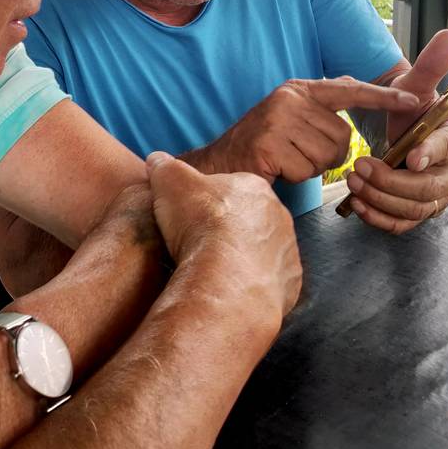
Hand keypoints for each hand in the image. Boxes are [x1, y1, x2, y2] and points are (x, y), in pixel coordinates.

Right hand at [146, 152, 301, 319]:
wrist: (226, 280)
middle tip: (200, 243)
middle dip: (228, 228)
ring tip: (213, 269)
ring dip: (242, 257)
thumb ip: (164, 167)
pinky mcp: (289, 282)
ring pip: (262, 250)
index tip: (190, 214)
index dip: (206, 201)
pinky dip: (252, 283)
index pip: (230, 188)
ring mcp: (287, 250)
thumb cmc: (200, 225)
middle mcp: (278, 215)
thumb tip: (157, 160)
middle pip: (249, 219)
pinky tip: (231, 288)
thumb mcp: (169, 183)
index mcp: (254, 187)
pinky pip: (271, 280)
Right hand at [207, 78, 418, 182]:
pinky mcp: (268, 144)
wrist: (219, 162)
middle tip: (298, 154)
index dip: (383, 97)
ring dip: (310, 167)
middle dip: (327, 155)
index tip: (414, 100)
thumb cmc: (262, 144)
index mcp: (299, 89)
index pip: (349, 90)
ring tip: (285, 160)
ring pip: (327, 156)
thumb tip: (352, 84)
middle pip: (342, 136)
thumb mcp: (292, 116)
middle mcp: (289, 98)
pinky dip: (294, 176)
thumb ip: (322, 103)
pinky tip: (275, 168)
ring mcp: (276, 120)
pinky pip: (306, 169)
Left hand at [344, 29, 447, 232]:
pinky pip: (404, 223)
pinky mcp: (420, 211)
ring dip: (381, 199)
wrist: (402, 130)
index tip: (411, 157)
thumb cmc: (412, 108)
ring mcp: (441, 197)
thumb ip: (429, 65)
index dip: (433, 154)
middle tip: (360, 166)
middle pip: (430, 189)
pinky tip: (358, 204)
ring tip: (353, 181)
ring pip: (415, 209)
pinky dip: (380, 218)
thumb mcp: (416, 86)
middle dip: (392, 181)